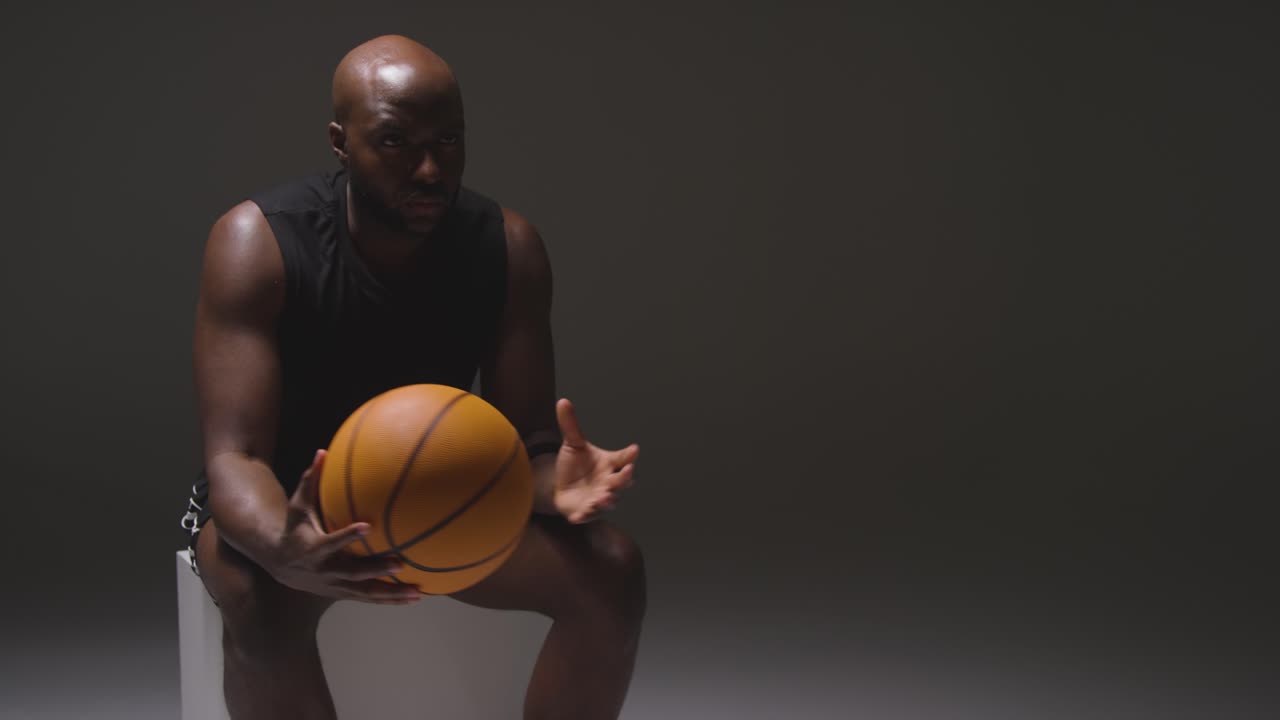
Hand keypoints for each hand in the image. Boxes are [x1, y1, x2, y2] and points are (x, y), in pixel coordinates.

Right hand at [268, 449, 422, 604]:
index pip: (332, 542)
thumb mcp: (298, 506)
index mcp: (314, 548)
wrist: (282, 565)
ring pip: (366, 593)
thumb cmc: (295, 527)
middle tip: (400, 564)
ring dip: (391, 594)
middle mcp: (326, 570)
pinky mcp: (344, 593)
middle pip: (354, 573)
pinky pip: (370, 598)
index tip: (367, 527)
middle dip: (376, 570)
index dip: (347, 536)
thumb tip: (322, 451)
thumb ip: (310, 480)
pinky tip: (415, 597)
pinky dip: (391, 600)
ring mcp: (336, 585)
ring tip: (417, 593)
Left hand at [552, 399, 638, 523]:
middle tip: (628, 471)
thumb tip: (562, 401)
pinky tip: (579, 515)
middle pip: (621, 481)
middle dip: (625, 478)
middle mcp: (608, 482)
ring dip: (607, 500)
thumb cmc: (575, 465)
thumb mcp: (572, 444)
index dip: (630, 455)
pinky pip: (586, 515)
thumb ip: (570, 425)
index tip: (635, 449)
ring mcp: (598, 498)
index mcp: (610, 464)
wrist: (562, 487)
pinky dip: (584, 516)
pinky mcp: (584, 512)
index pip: (623, 459)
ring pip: (607, 501)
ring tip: (604, 496)